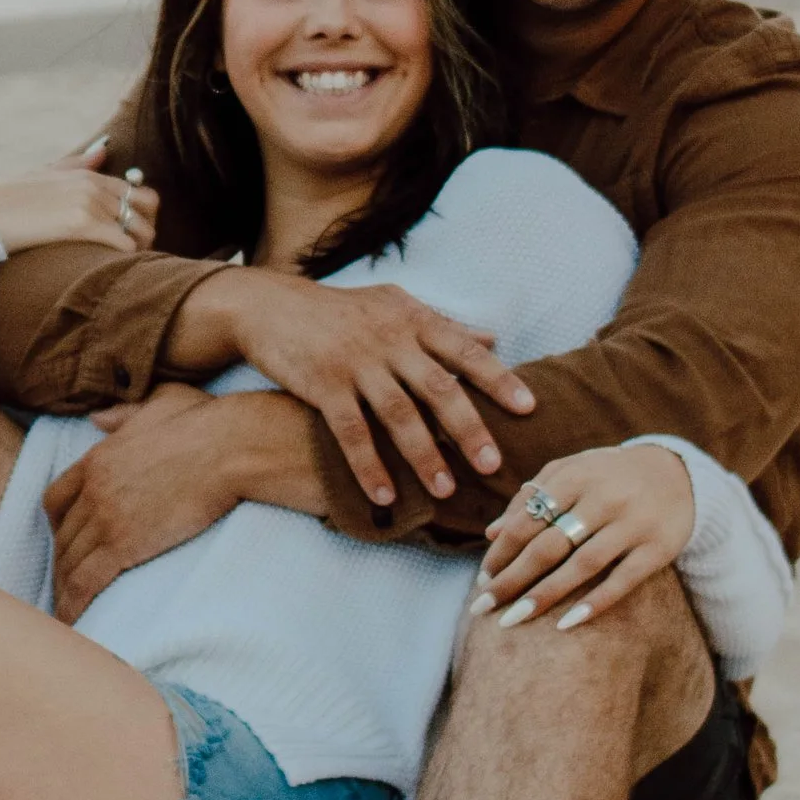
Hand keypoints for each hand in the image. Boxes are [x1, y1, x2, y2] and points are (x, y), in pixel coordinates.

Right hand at [0, 154, 158, 257]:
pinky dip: (124, 260)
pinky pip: (126, 245)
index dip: (142, 217)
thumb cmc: (9, 201)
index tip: (129, 236)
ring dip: (138, 250)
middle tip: (129, 251)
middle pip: (149, 209)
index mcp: (88, 175)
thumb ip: (77, 164)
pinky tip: (108, 268)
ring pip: (142, 230)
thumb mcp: (45, 175)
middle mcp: (94, 186)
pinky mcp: (81, 224)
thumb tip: (104, 149)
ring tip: (119, 265)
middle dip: (146, 231)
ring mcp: (89, 203)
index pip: (140, 192)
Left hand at [44, 385, 240, 618]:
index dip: (58, 524)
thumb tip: (98, 418)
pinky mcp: (123, 545)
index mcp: (98, 459)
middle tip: (68, 582)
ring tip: (68, 610)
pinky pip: (85, 581)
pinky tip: (71, 621)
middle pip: (63, 536)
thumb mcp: (159, 405)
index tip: (65, 539)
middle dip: (63, 561)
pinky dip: (73, 603)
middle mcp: (93, 490)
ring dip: (65, 587)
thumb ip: (125, 414)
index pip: (57, 499)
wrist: (230, 448)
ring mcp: (105, 518)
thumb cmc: (206, 424)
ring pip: (70, 562)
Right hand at [206, 270, 533, 509]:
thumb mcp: (393, 305)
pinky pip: (350, 431)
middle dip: (469, 428)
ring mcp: (355, 361)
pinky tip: (384, 495)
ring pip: (398, 414)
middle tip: (494, 464)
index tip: (529, 408)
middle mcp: (389, 338)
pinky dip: (369, 465)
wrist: (270, 306)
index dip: (498, 379)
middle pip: (438, 387)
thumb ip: (442, 325)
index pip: (464, 350)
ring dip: (424, 455)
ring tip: (445, 489)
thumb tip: (492, 340)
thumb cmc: (340, 310)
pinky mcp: (322, 383)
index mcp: (412, 319)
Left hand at [472, 444, 693, 629]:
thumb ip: (531, 497)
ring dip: (544, 595)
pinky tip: (566, 624)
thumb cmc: (609, 477)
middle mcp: (604, 497)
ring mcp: (632, 523)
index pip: (529, 519)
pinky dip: (595, 603)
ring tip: (513, 620)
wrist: (680, 474)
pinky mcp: (658, 548)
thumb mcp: (571, 473)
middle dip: (512, 578)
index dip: (503, 552)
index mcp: (576, 476)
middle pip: (549, 544)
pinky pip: (623, 580)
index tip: (482, 580)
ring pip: (583, 565)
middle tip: (483, 608)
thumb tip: (491, 534)